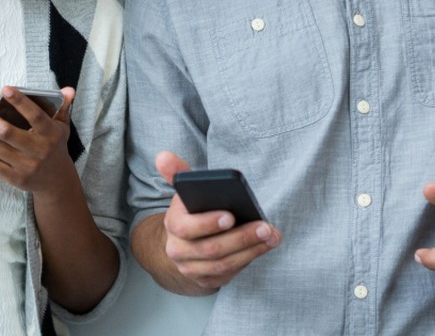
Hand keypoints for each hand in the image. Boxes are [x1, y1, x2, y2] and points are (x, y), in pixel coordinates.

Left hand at [0, 86, 76, 193]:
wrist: (56, 181)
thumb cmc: (55, 147)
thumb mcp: (62, 127)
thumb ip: (63, 107)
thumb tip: (68, 89)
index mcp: (51, 134)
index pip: (34, 115)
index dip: (19, 101)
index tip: (5, 89)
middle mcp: (39, 150)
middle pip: (5, 131)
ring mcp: (25, 166)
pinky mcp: (13, 178)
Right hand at [156, 151, 280, 289]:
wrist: (182, 243)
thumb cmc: (191, 211)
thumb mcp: (184, 191)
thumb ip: (177, 172)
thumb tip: (163, 155)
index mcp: (173, 224)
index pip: (187, 228)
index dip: (208, 223)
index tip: (231, 216)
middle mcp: (177, 250)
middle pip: (211, 249)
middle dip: (241, 238)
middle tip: (265, 227)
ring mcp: (190, 268)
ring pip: (222, 264)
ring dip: (250, 251)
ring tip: (271, 236)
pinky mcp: (205, 280)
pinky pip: (228, 274)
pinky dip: (247, 260)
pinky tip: (263, 247)